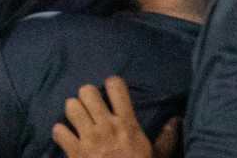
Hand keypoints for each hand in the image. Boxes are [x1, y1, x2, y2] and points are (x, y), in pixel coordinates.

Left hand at [52, 78, 177, 157]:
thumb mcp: (156, 156)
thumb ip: (166, 138)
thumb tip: (177, 119)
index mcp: (127, 123)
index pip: (116, 86)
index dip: (110, 85)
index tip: (110, 94)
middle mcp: (106, 125)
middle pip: (87, 91)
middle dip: (86, 97)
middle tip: (90, 109)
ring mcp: (88, 138)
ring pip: (71, 106)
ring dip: (72, 112)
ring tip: (77, 121)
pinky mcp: (74, 151)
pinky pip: (59, 131)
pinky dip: (60, 134)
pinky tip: (66, 138)